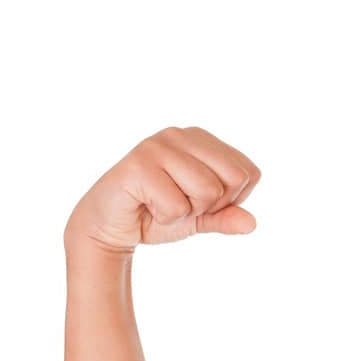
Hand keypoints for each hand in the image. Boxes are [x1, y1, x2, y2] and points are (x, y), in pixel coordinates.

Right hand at [64, 126, 261, 254]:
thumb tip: (251, 224)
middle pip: (233, 179)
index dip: (230, 199)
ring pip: (208, 191)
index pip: (249, 173)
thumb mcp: (201, 218)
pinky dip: (166, 218)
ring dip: (187, 211)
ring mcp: (157, 146)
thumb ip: (227, 218)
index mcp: (201, 139)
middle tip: (180, 203)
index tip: (198, 200)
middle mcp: (180, 134)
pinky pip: (177, 205)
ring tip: (161, 203)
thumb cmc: (156, 214)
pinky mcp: (138, 165)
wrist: (109, 226)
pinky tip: (146, 206)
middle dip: (212, 205)